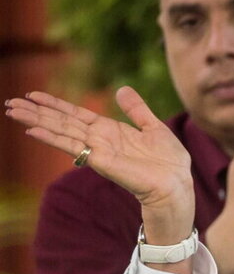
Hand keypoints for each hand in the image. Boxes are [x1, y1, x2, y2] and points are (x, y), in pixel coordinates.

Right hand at [6, 88, 193, 243]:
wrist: (177, 184)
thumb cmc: (168, 162)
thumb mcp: (153, 127)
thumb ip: (136, 109)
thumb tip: (122, 89)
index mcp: (110, 130)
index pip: (76, 114)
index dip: (55, 104)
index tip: (33, 95)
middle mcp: (99, 139)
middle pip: (62, 122)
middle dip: (36, 112)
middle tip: (10, 102)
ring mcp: (97, 150)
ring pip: (61, 131)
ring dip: (36, 121)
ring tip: (12, 110)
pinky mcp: (100, 160)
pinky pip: (72, 146)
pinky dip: (51, 137)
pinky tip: (32, 130)